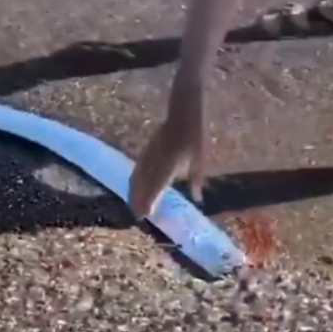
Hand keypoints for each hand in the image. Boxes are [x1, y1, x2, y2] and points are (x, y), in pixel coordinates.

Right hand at [128, 87, 206, 218]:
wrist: (182, 115)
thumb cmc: (194, 138)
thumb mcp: (199, 161)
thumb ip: (195, 181)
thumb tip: (198, 199)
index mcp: (168, 166)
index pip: (154, 189)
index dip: (148, 203)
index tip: (144, 216)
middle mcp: (154, 163)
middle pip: (141, 185)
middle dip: (137, 200)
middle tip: (137, 216)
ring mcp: (147, 156)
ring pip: (136, 178)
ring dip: (133, 192)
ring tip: (133, 204)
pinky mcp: (145, 152)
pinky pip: (136, 170)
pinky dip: (134, 181)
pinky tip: (134, 186)